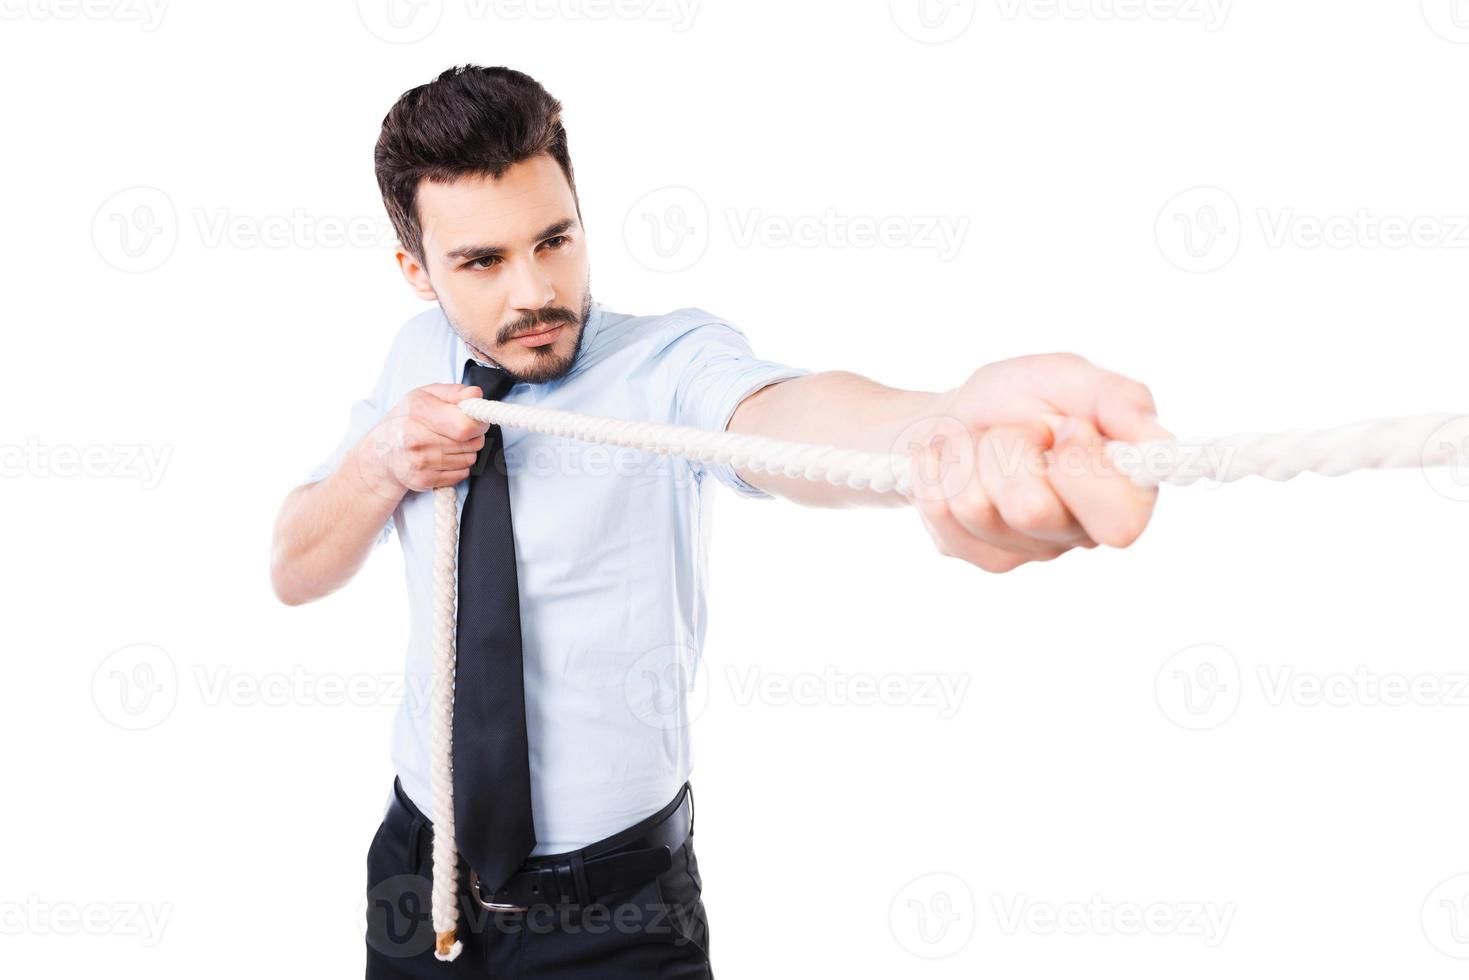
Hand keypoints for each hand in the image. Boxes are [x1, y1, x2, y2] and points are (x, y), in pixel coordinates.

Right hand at [354, 384, 490, 495]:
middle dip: (474, 436)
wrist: (380, 453)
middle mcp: (416, 439)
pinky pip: (461, 474)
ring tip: (448, 443)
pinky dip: (459, 467)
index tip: (475, 418)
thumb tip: (476, 395)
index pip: (466, 425)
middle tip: (459, 430)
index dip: (478, 422)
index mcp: (419, 412)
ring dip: (466, 452)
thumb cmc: (406, 419)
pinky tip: (444, 458)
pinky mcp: (423, 480)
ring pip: (469, 459)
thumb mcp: (425, 395)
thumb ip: (454, 392)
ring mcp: (420, 462)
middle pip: (471, 443)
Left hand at [905, 353, 1173, 572]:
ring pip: (977, 507)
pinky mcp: (977, 553)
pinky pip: (940, 511)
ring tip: (984, 444)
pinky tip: (953, 461)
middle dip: (1008, 451)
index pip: (1120, 522)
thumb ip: (1116, 398)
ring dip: (970, 454)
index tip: (1064, 427)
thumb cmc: (1020, 398)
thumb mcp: (1067, 377)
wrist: (955, 415)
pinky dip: (938, 468)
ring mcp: (1026, 550)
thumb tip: (1157, 438)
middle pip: (1031, 511)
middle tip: (1015, 433)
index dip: (1082, 472)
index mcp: (1119, 491)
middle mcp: (1078, 531)